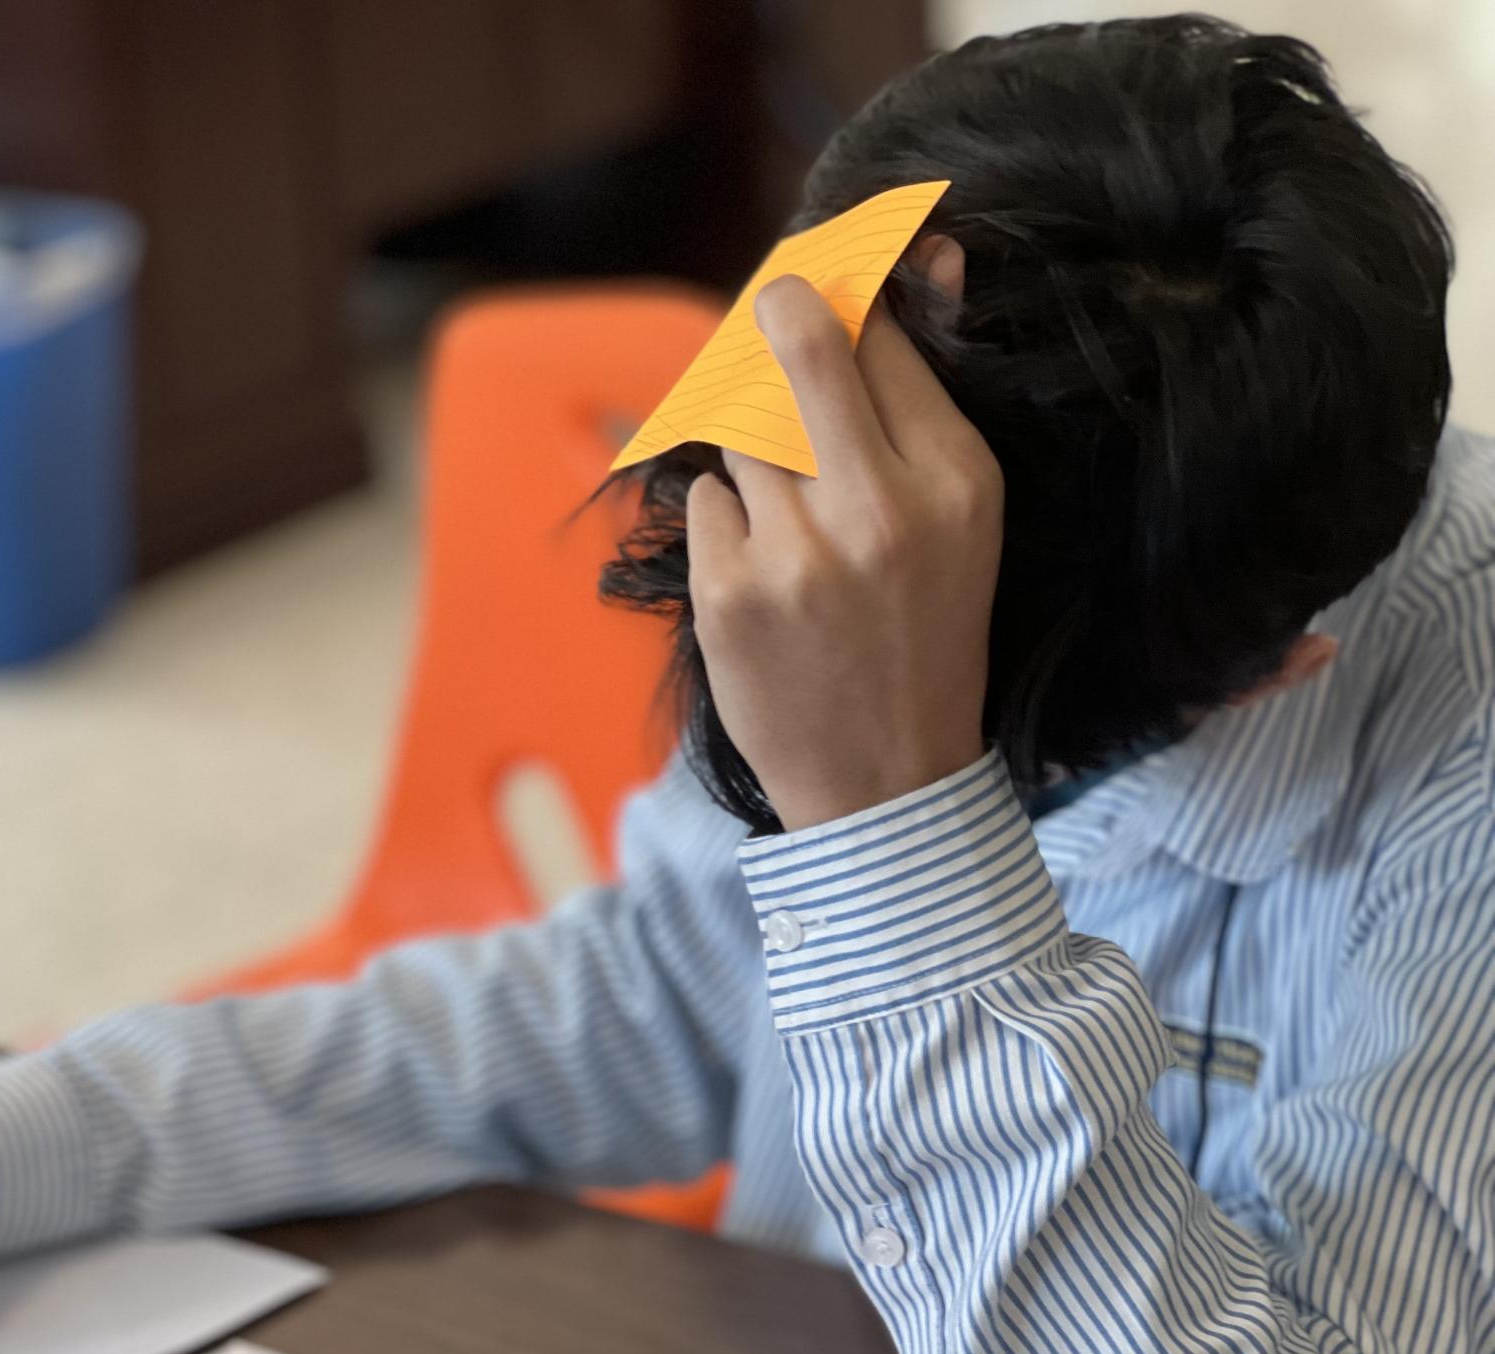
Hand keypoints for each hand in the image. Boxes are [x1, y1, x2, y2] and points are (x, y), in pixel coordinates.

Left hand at [685, 238, 1003, 832]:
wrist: (887, 782)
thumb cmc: (927, 639)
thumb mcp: (968, 520)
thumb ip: (929, 395)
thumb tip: (924, 251)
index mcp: (954, 480)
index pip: (874, 325)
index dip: (837, 282)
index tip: (823, 273)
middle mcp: (877, 507)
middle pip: (790, 334)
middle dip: (770, 308)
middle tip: (769, 311)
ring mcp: (795, 551)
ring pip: (735, 420)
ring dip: (750, 439)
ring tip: (790, 500)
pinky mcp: (728, 593)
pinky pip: (705, 496)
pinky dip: (727, 518)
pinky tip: (765, 568)